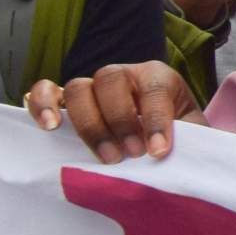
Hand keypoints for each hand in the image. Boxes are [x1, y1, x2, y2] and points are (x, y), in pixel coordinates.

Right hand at [26, 65, 203, 162]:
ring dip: (89, 123)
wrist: (157, 134)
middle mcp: (123, 74)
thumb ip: (191, 141)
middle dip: (120, 120)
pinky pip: (45, 91)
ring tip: (105, 156)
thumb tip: (190, 160)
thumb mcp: (192, 133)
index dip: (156, 121)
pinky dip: (43, 105)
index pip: (154, 89)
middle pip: (111, 80)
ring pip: (78, 87)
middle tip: (130, 154)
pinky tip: (51, 128)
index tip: (157, 152)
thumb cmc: (176, 133)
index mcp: (158, 76)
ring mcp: (92, 86)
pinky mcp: (66, 100)